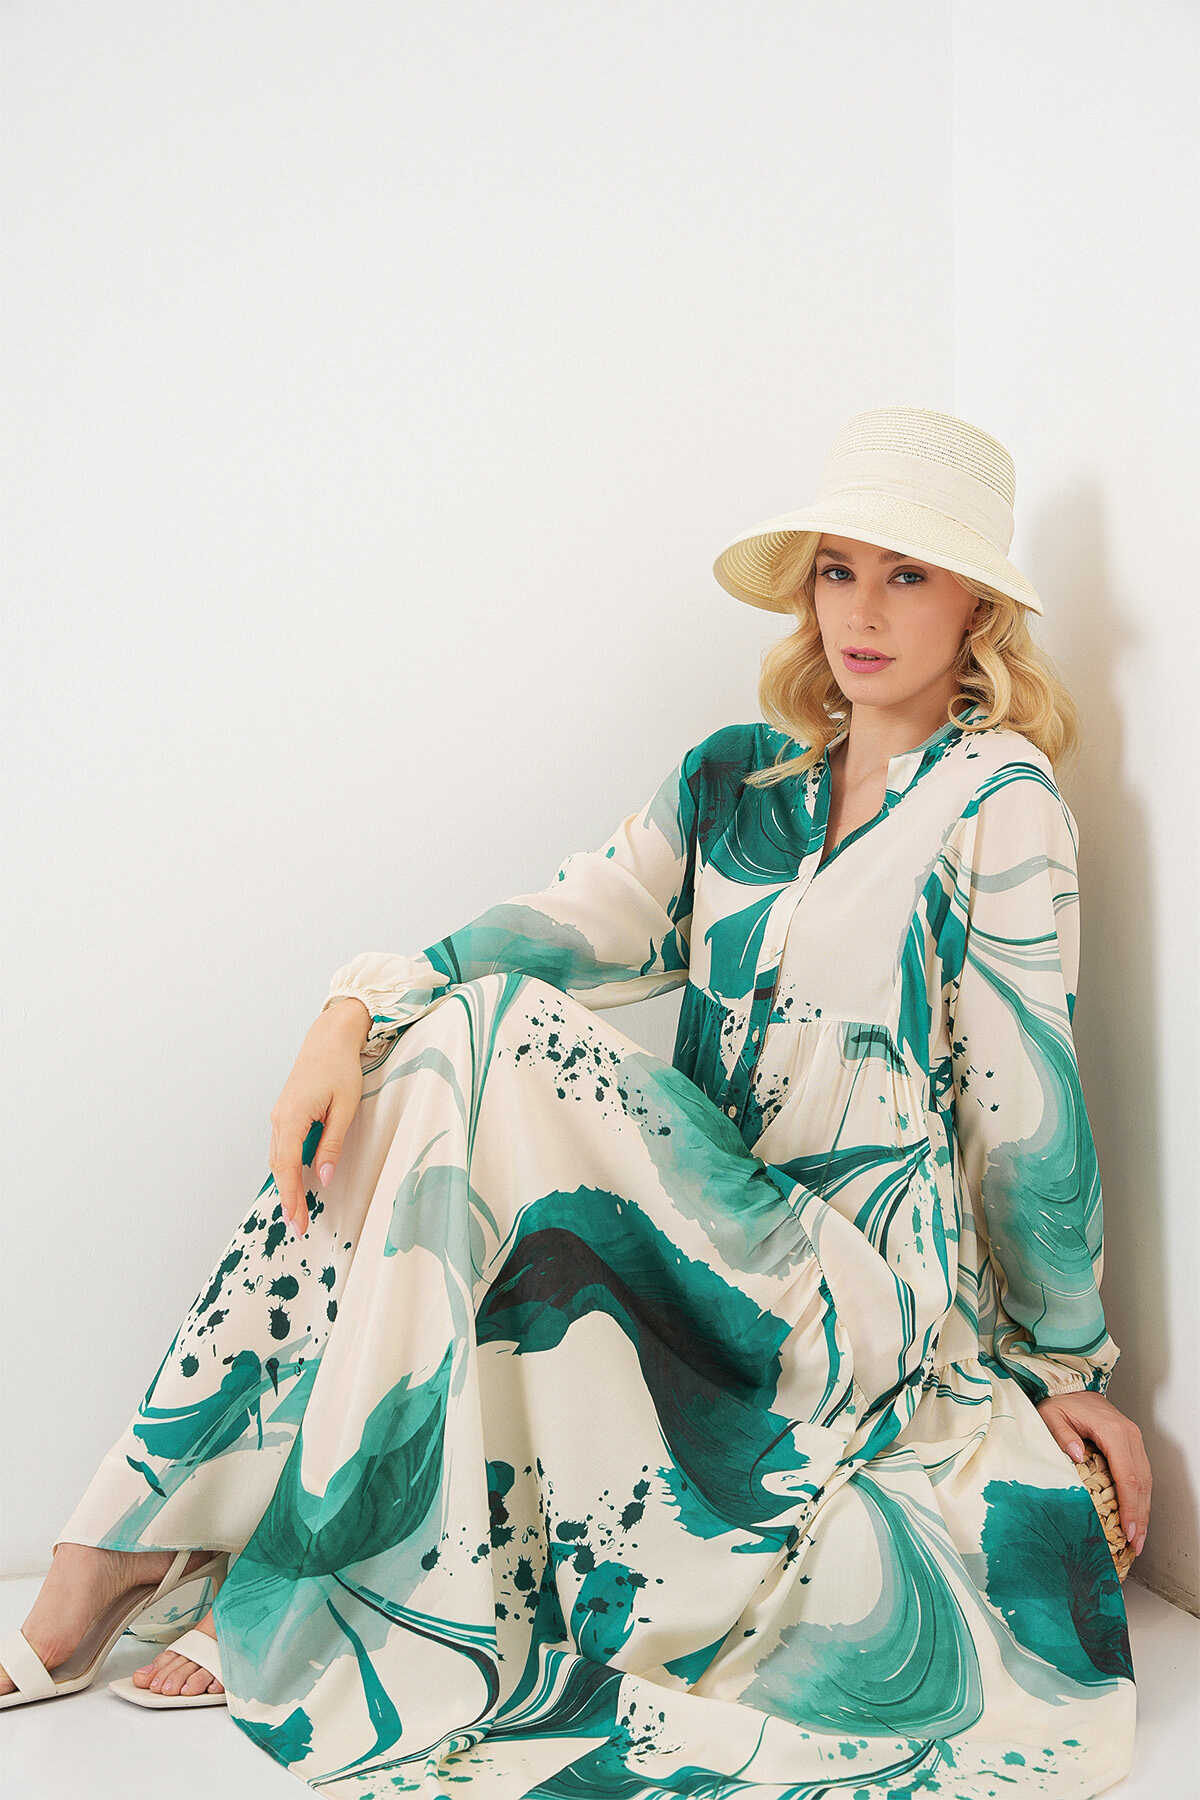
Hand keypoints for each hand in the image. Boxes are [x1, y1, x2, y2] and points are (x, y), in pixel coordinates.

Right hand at [268, 1006, 367, 1234]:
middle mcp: (279, 1118)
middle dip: (287, 1197)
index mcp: (292, 1117)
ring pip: (277, 1158)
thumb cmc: (340, 1068)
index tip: (296, 1221)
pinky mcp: (285, 1112)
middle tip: (298, 1226)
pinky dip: (286, 1167)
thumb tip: (322, 1178)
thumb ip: (331, 1145)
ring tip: (297, 1210)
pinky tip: (295, 1181)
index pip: (286, 1167)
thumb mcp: (344, 1108)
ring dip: (285, 1184)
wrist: (329, 1037)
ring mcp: (279, 1115)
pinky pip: (282, 1146)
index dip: (290, 1197)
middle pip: (277, 1167)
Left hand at [1035, 1392, 1150, 1556]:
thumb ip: (1062, 1435)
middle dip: (1140, 1516)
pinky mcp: (1131, 1443)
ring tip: (1138, 1538)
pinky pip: (1140, 1474)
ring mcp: (1133, 1439)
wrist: (1068, 1385)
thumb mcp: (1051, 1415)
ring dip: (1143, 1510)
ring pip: (1145, 1480)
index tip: (1129, 1530)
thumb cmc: (1058, 1402)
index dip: (1130, 1506)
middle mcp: (1129, 1435)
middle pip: (1141, 1482)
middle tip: (1136, 1544)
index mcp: (1113, 1430)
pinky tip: (1135, 1515)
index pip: (1127, 1475)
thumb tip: (1076, 1455)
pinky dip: (1140, 1497)